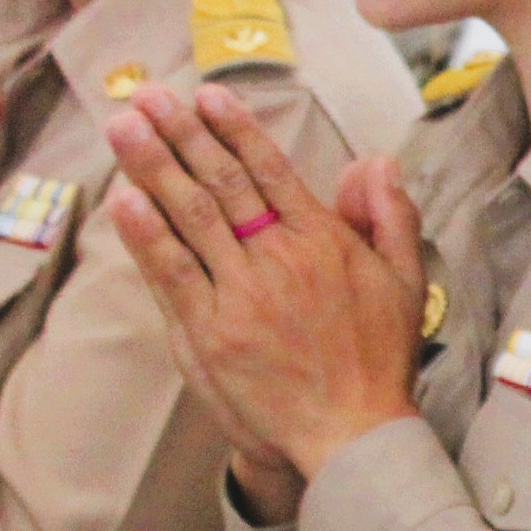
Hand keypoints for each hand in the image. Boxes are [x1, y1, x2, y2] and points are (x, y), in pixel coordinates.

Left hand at [102, 84, 423, 508]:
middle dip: (182, 133)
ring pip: (192, 217)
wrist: (353, 435)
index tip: (205, 96)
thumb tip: (375, 161)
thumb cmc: (380, 362)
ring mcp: (242, 297)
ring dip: (153, 166)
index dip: (235, 130)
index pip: (271, 171)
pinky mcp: (211, 334)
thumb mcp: (407, 282)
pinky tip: (124, 199)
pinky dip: (147, 236)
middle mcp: (280, 260)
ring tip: (123, 125)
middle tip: (147, 94)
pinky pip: (173, 274)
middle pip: (223, 183)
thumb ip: (391, 216)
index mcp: (324, 243)